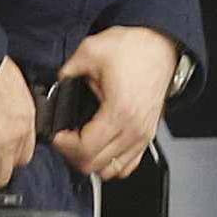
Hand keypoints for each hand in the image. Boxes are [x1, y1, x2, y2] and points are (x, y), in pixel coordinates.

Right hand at [0, 55, 37, 188]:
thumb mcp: (10, 83)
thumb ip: (10, 100)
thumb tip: (0, 103)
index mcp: (28, 113)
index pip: (29, 143)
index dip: (16, 150)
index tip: (6, 150)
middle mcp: (21, 130)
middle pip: (20, 161)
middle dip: (6, 164)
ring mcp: (6, 141)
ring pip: (4, 173)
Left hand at [52, 25, 178, 181]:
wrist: (161, 46)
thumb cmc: (135, 48)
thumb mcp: (92, 50)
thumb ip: (67, 71)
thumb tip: (56, 85)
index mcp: (119, 111)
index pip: (85, 149)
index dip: (64, 146)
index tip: (57, 135)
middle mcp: (133, 129)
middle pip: (95, 164)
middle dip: (73, 154)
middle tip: (64, 138)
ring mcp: (142, 135)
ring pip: (110, 170)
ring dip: (90, 161)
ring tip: (79, 144)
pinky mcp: (147, 135)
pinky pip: (127, 165)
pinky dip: (110, 163)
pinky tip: (99, 148)